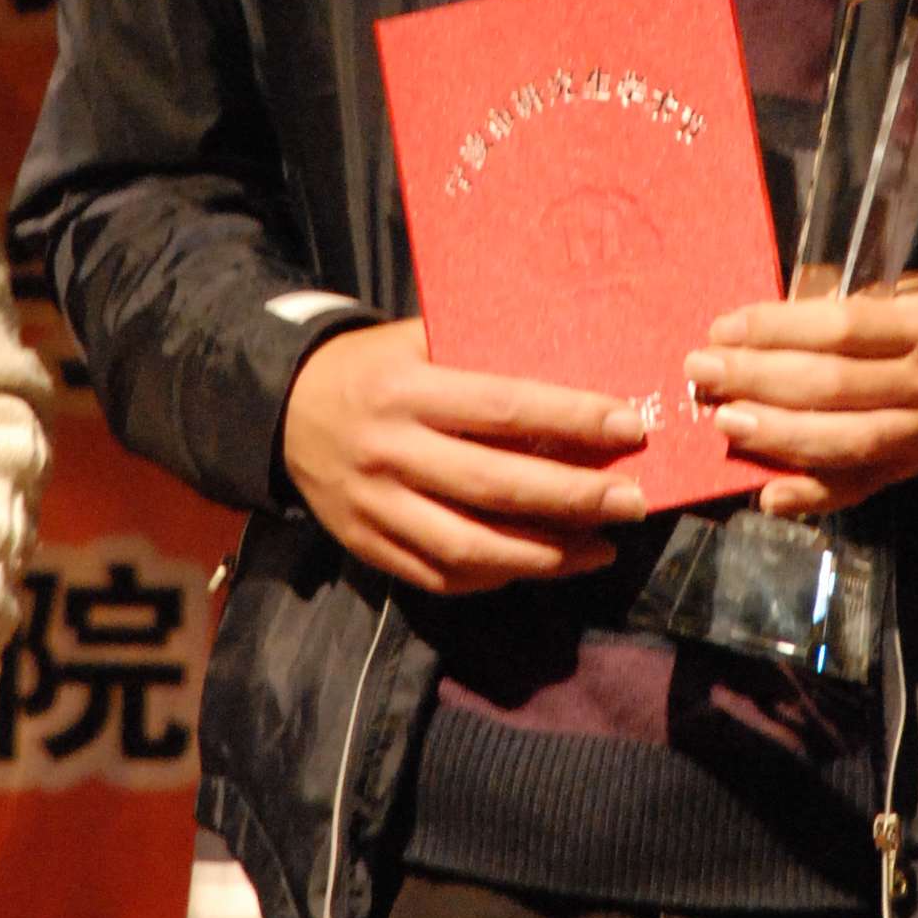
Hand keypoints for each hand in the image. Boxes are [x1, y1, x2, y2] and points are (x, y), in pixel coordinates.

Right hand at [279, 319, 650, 594]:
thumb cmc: (373, 367)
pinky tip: (543, 564)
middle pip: (493, 486)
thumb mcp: (417, 342)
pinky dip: (498, 575)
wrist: (283, 409)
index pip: (503, 408)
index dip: (571, 420)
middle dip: (572, 497)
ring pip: (469, 546)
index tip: (629, 428)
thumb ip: (481, 359)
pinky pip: (441, 575)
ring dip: (545, 554)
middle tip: (633, 502)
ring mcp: (375, 508)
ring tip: (602, 548)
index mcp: (405, 391)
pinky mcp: (367, 547)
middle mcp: (389, 453)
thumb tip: (574, 379)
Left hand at [684, 276, 917, 519]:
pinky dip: (808, 496)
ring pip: (840, 441)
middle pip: (831, 385)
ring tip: (724, 420)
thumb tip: (751, 331)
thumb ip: (836, 307)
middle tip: (703, 372)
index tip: (723, 329)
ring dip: (774, 434)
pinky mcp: (909, 472)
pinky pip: (855, 489)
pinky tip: (767, 493)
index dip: (775, 330)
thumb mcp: (896, 292)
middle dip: (757, 379)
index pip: (840, 328)